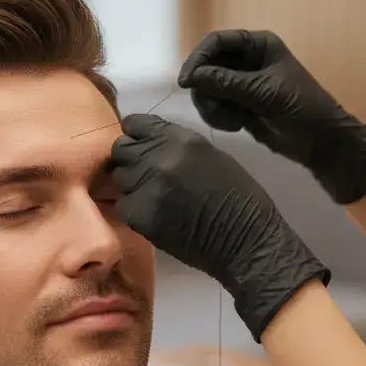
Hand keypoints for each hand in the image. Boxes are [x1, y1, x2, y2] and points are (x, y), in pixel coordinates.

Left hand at [111, 114, 329, 341]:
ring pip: (120, 178)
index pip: (136, 125)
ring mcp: (147, 186)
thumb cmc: (238, 197)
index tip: (139, 145)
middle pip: (121, 149)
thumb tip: (151, 145)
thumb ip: (176, 147)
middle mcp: (159, 157)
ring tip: (152, 197)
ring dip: (132, 185)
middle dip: (130, 160)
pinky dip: (134, 210)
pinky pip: (123, 205)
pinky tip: (153, 215)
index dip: (136, 136)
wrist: (245, 240)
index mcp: (180, 139)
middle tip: (145, 175)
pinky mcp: (140, 214)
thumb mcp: (210, 156)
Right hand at [178, 29, 365, 204]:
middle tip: (212, 107)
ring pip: (207, 88)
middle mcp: (246, 60)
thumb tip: (192, 77)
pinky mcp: (238, 106)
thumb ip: (226, 82)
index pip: (217, 42)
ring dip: (212, 106)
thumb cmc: (299, 106)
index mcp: (258, 45)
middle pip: (207, 65)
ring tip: (230, 120)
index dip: (198, 58)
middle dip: (205, 88)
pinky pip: (214, 107)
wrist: (319, 140)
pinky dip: (218, 117)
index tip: (186, 81)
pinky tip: (236, 126)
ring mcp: (241, 84)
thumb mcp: (262, 91)